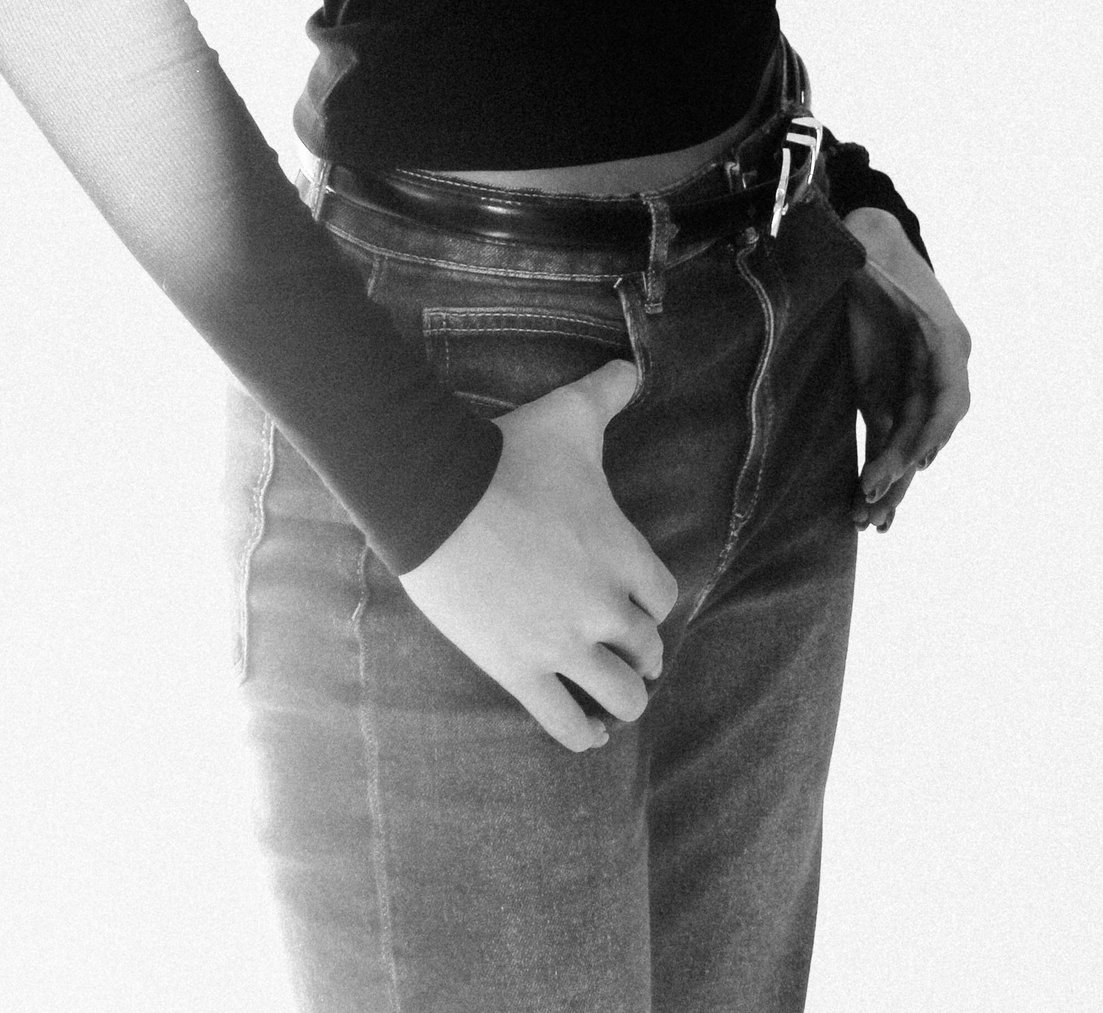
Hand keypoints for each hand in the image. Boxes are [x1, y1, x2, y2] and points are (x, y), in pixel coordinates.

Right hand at [399, 358, 679, 754]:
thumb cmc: (509, 454)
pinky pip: (564, 721)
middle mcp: (602, 605)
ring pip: (619, 696)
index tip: (640, 605)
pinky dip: (583, 734)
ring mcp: (562, 643)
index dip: (652, 603)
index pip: (664, 598)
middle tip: (629, 652)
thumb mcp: (569, 415)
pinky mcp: (519, 669)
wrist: (438, 494)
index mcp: (622, 552)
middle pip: (645, 650)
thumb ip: (609, 391)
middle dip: (640, 652)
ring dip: (623, 698)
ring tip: (617, 698)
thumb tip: (632, 365)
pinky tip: (590, 735)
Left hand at [842, 209, 971, 532]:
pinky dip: (877, 470)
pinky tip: (865, 506)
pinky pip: (886, 439)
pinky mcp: (883, 393)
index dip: (934, 429)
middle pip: (927, 430)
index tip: (917, 458)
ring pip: (908, 444)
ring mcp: (911, 385)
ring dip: (892, 482)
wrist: (864, 239)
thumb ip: (868, 258)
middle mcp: (937, 370)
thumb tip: (858, 258)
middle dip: (903, 466)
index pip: (949, 396)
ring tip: (870, 521)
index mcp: (947, 339)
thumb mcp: (871, 246)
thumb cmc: (872, 241)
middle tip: (874, 499)